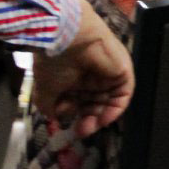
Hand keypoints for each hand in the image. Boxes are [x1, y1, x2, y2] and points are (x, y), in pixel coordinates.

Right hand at [31, 1, 134, 136]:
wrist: (66, 37)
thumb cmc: (54, 62)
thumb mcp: (46, 89)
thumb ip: (49, 106)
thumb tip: (55, 116)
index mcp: (73, 77)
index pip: (79, 101)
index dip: (74, 115)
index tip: (68, 127)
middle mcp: (92, 76)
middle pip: (95, 103)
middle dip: (88, 120)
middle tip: (80, 131)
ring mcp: (108, 73)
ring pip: (108, 101)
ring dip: (100, 118)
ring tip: (88, 128)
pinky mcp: (122, 70)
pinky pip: (123, 94)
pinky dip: (115, 109)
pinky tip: (103, 119)